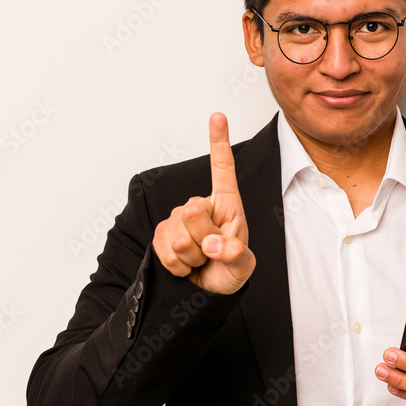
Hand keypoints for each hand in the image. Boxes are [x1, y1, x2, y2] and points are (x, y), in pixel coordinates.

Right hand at [151, 112, 254, 293]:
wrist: (208, 290)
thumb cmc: (230, 271)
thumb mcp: (243, 267)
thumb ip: (234, 254)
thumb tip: (213, 246)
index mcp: (226, 204)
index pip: (222, 170)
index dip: (218, 142)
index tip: (217, 115)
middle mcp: (201, 206)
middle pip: (192, 213)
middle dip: (202, 242)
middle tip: (211, 255)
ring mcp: (178, 219)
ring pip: (177, 236)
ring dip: (191, 258)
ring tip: (200, 261)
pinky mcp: (162, 234)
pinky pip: (164, 250)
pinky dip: (177, 266)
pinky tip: (186, 266)